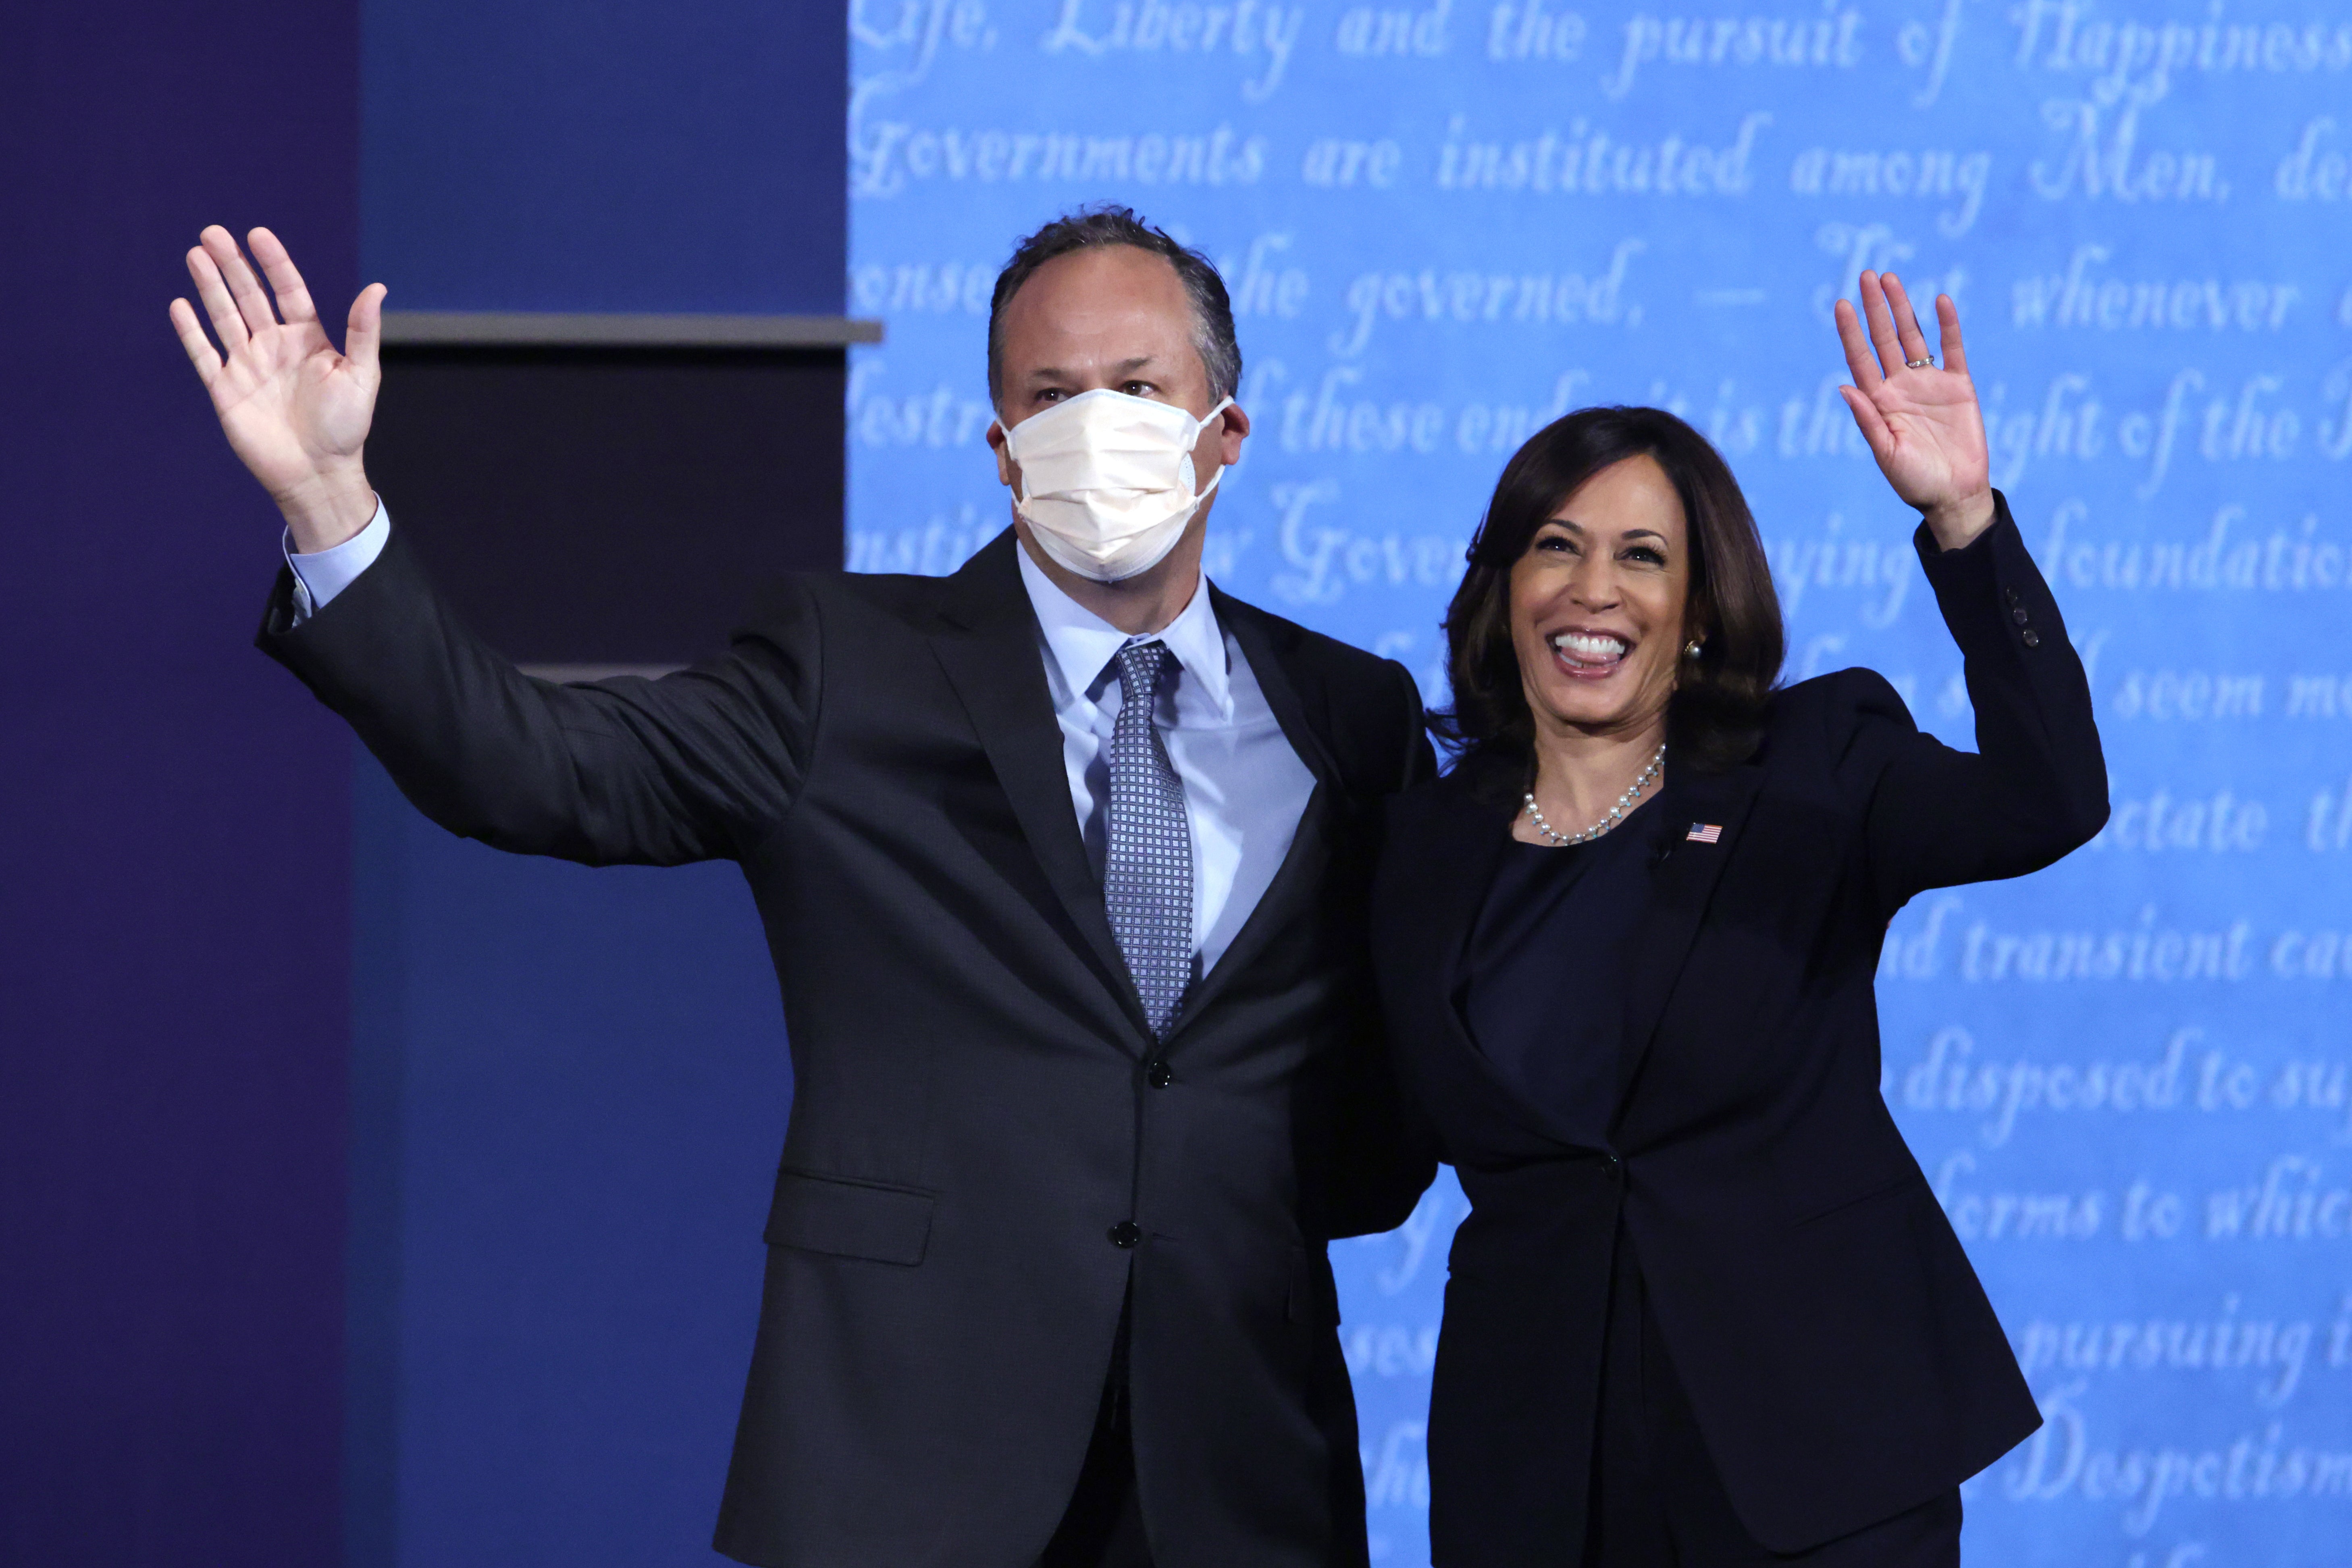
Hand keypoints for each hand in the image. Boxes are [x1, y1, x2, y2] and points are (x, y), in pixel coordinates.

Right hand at [170, 226, 384, 551]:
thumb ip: (363, 331)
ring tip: (196, 254)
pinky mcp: (226, 390)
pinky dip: (191, 332)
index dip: (274, 263)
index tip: (258, 234)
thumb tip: (377, 286)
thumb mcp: (362, 375)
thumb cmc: (347, 427)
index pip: (288, 291)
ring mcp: (248, 366)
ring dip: (210, 287)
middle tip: (213, 233)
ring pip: (224, 317)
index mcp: (308, 340)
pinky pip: (204, 355)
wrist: (319, 473)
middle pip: (249, 297)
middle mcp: (275, 347)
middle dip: (232, 265)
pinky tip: (180, 305)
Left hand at [1833, 271, 1994, 550]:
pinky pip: (1953, 349)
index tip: (1842, 304)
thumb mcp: (1887, 453)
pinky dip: (1947, 326)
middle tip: (1867, 275)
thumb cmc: (1915, 482)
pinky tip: (1940, 301)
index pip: (1861, 358)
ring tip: (1891, 278)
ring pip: (1914, 337)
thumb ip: (1868, 420)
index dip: (1851, 332)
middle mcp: (1901, 387)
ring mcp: (1930, 383)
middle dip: (1875, 308)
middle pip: (1885, 339)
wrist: (1954, 495)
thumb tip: (1843, 387)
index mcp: (1879, 402)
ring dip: (1903, 308)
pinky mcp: (1959, 386)